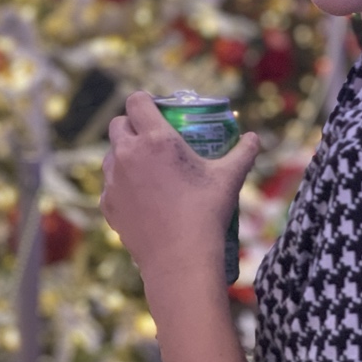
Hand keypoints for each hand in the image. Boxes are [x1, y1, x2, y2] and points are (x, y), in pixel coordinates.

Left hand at [100, 91, 259, 277]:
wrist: (180, 260)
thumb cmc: (206, 213)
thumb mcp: (229, 178)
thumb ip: (243, 153)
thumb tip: (254, 138)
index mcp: (155, 138)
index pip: (136, 101)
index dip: (144, 101)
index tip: (156, 109)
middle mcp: (128, 153)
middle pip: (118, 124)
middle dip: (132, 125)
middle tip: (152, 138)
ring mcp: (114, 180)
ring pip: (111, 154)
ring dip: (124, 154)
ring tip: (146, 168)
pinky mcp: (107, 204)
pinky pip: (110, 184)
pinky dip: (121, 184)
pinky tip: (140, 196)